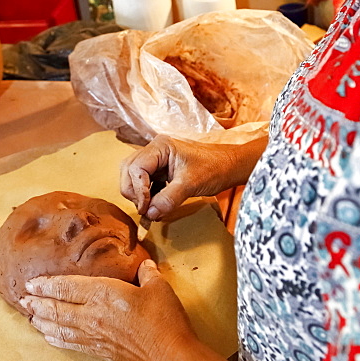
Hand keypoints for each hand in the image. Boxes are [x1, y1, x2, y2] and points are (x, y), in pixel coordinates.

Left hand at [20, 260, 197, 360]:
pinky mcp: (100, 352)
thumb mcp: (158, 288)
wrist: (170, 358)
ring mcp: (95, 336)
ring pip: (60, 327)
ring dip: (43, 321)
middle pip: (57, 308)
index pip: (67, 287)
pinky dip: (57, 339)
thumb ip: (147, 273)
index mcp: (104, 294)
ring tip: (29, 317)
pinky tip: (48, 337)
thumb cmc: (164, 320)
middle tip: (22, 300)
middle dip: (37, 303)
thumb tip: (144, 264)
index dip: (47, 284)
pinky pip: (71, 344)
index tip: (30, 283)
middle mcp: (93, 315)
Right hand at [120, 135, 236, 220]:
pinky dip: (146, 195)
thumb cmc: (215, 168)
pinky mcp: (161, 169)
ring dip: (138, 195)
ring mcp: (157, 159)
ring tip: (151, 209)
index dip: (138, 190)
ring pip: (133, 176)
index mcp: (160, 146)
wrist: (230, 166)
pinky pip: (144, 182)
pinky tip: (155, 205)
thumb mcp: (191, 184)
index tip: (146, 208)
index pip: (136, 168)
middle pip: (129, 171)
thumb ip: (168, 199)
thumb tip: (149, 214)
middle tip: (146, 210)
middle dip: (134, 192)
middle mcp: (155, 149)